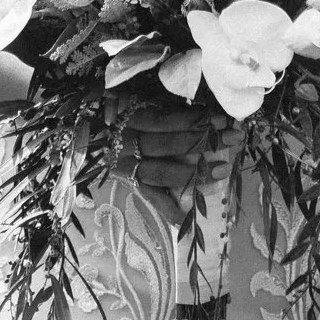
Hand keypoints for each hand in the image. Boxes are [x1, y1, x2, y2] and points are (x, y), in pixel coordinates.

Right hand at [120, 104, 237, 222]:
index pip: (168, 120)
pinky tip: (187, 219)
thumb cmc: (115, 113)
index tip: (223, 119)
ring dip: (195, 173)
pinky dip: (168, 209)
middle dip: (205, 141)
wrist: (85, 137)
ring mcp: (128, 165)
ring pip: (162, 171)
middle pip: (170, 143)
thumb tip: (202, 105)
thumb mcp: (132, 100)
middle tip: (234, 138)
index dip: (195, 120)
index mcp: (131, 118)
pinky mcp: (128, 183)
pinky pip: (150, 197)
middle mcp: (128, 142)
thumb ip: (160, 104)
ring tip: (224, 169)